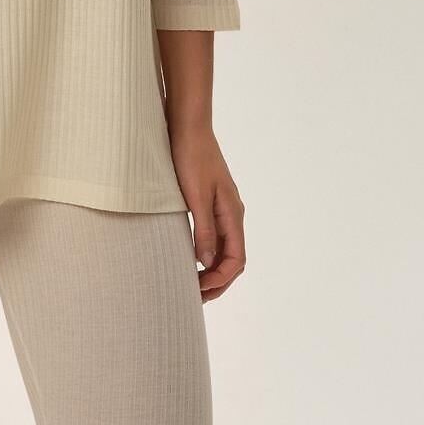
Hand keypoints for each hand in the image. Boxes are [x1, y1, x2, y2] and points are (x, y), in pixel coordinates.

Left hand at [167, 124, 245, 302]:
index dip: (220, 279)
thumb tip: (206, 263)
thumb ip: (203, 229)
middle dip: (217, 281)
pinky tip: (189, 258)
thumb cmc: (190, 157)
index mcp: (232, 214)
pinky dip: (205, 253)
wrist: (188, 126)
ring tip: (191, 284)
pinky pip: (214, 236)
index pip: (235, 259)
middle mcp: (231, 214)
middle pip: (232, 259)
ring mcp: (222, 208)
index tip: (198, 290)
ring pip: (223, 249)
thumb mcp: (195, 195)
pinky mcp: (210, 201)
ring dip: (211, 270)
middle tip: (194, 298)